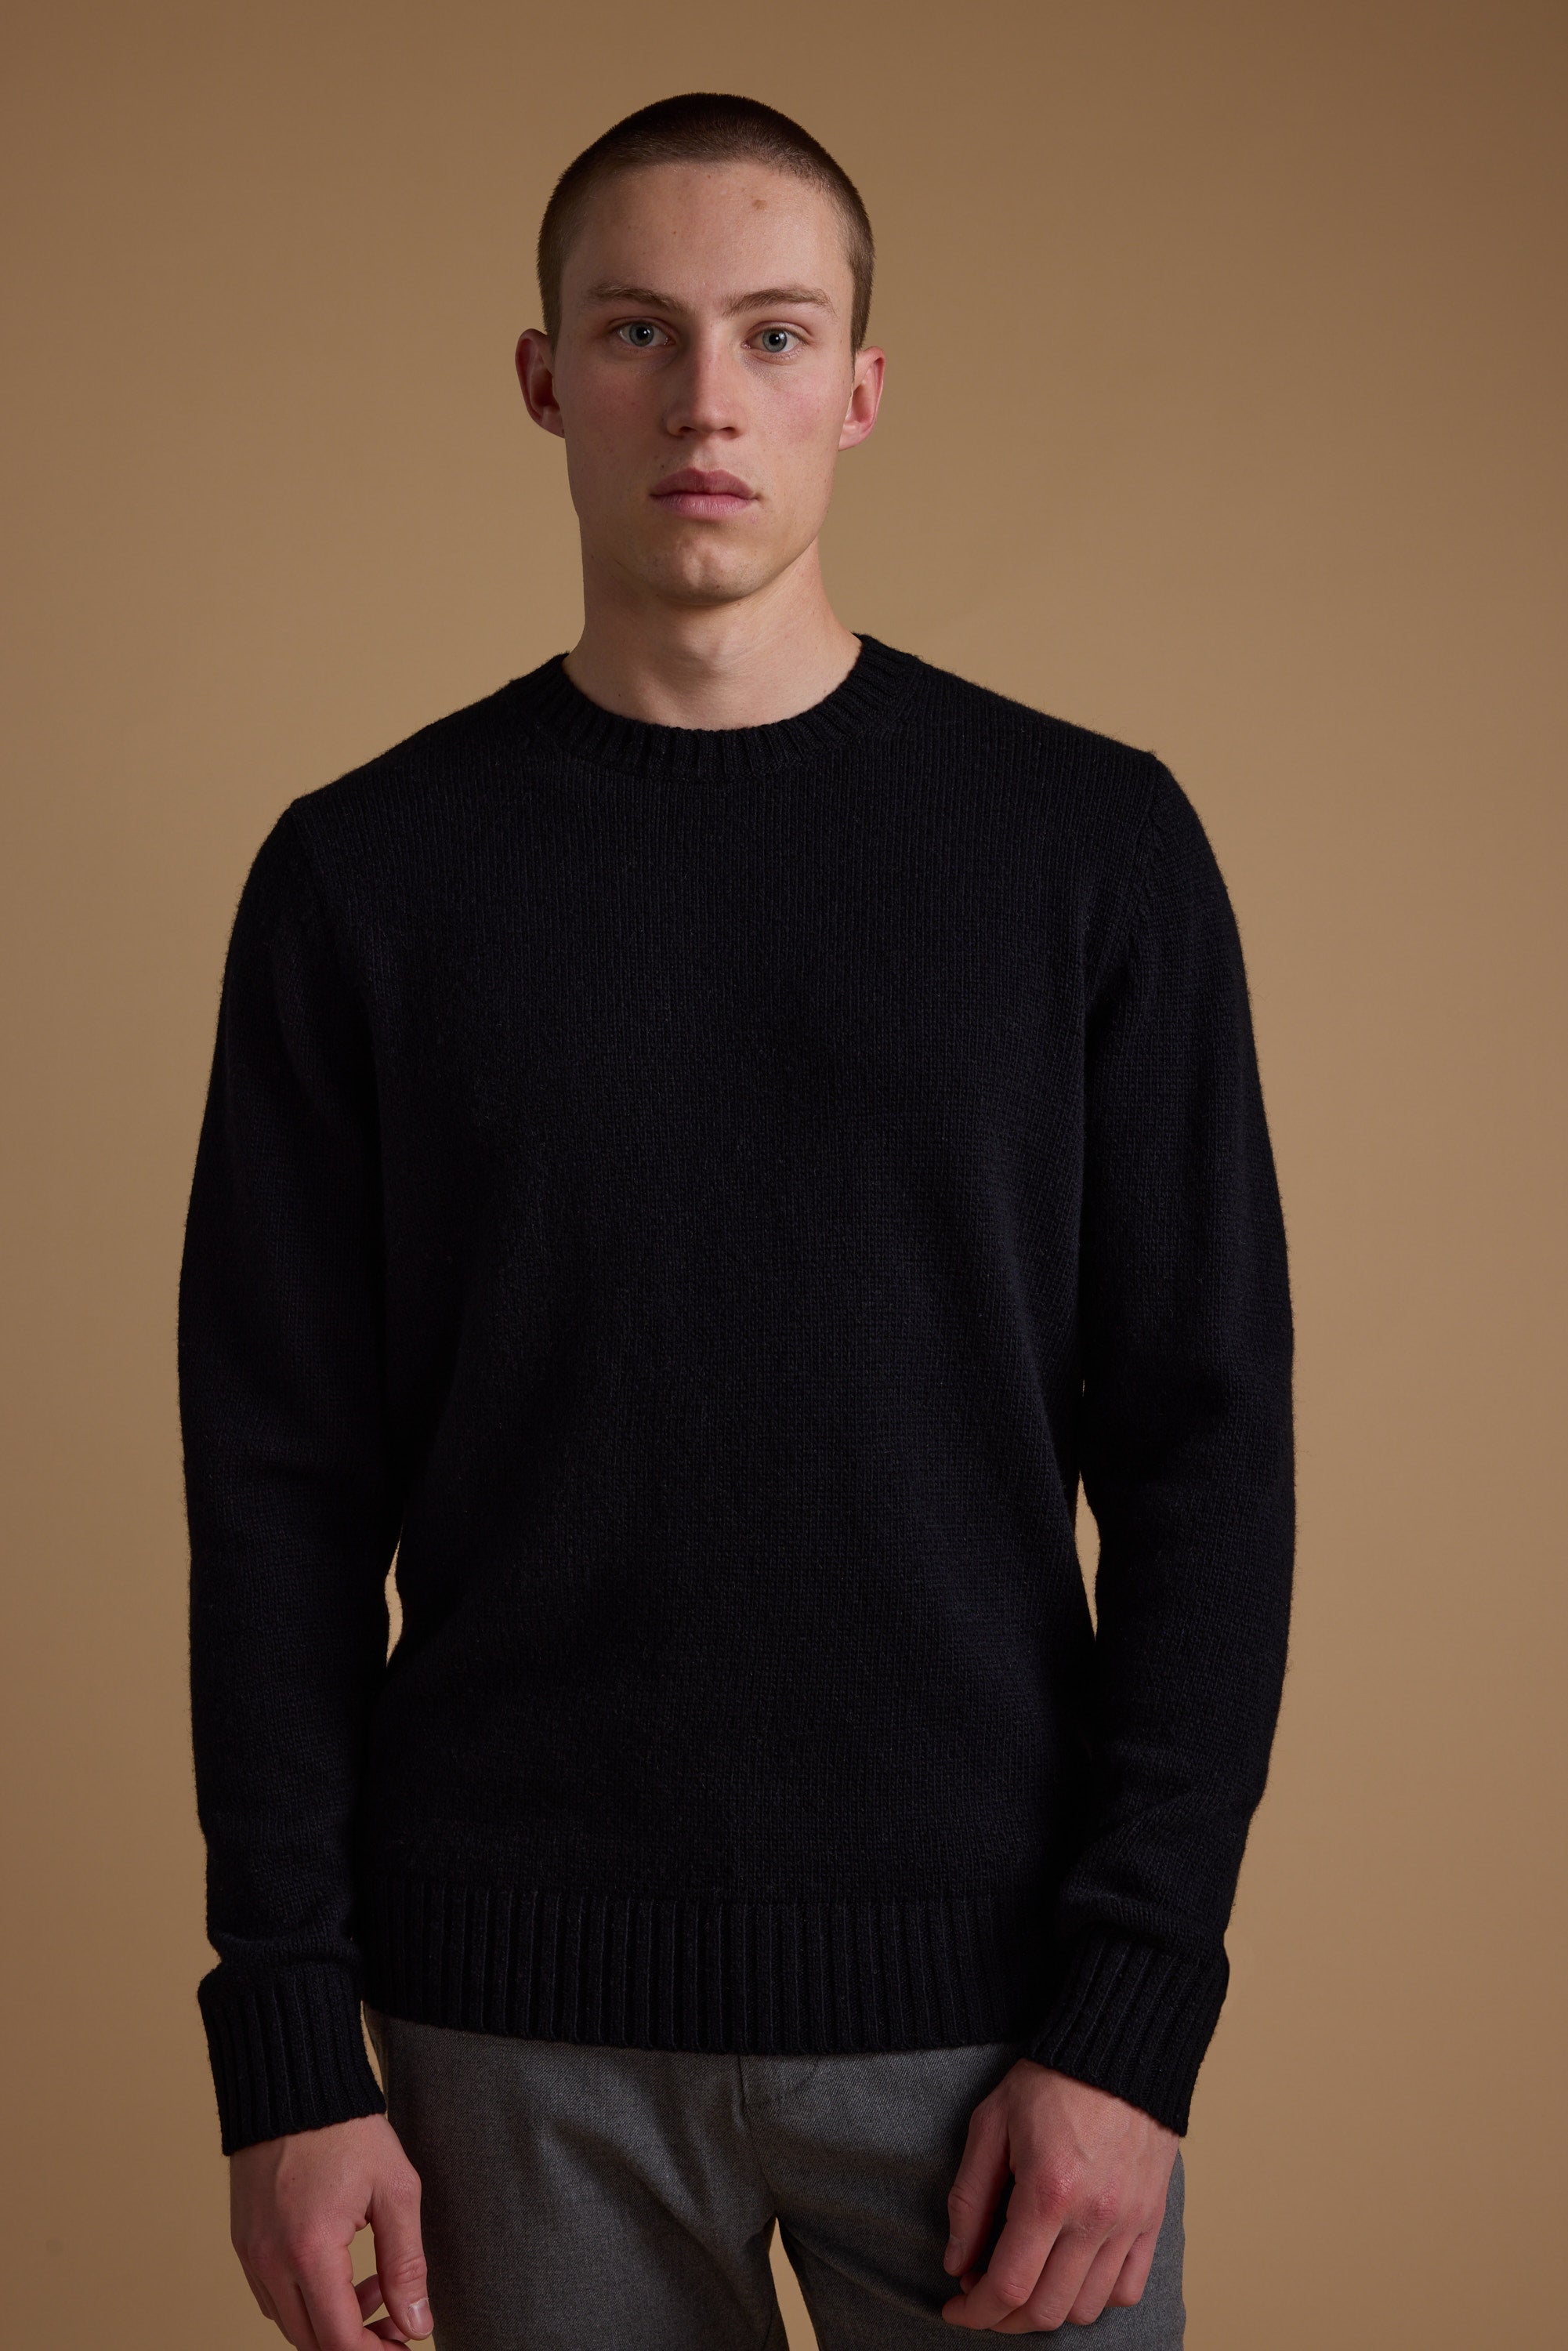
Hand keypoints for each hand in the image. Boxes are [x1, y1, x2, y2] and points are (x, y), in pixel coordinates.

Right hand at [230, 2113, 431, 2347]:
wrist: (294, 2084)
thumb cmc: (348, 2129)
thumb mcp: (395, 2190)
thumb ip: (407, 2264)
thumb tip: (417, 2325)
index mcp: (310, 2251)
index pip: (340, 2342)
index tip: (404, 2344)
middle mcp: (270, 2261)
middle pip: (312, 2342)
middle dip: (358, 2340)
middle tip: (398, 2316)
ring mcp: (251, 2253)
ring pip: (291, 2323)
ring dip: (333, 2321)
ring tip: (376, 2281)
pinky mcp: (244, 2242)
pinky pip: (273, 2296)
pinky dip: (307, 2299)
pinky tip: (341, 2268)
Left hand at [940, 2059, 1176, 2330]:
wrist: (1117, 2048)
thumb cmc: (1049, 2081)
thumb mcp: (990, 2125)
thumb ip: (969, 2199)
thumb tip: (957, 2264)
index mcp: (1048, 2193)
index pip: (1008, 2286)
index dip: (974, 2312)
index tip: (954, 2308)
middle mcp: (1094, 2218)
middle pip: (1047, 2310)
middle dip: (1004, 2318)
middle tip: (982, 2296)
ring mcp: (1129, 2223)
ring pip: (1087, 2308)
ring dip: (1048, 2310)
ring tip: (1026, 2281)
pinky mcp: (1152, 2218)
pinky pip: (1128, 2289)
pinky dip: (1096, 2297)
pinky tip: (1070, 2273)